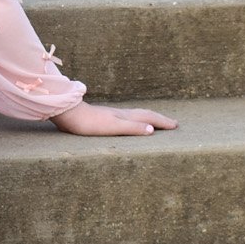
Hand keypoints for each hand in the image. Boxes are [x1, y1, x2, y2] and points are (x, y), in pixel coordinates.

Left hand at [50, 101, 176, 135]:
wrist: (68, 113)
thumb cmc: (89, 123)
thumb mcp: (112, 127)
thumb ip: (132, 128)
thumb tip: (152, 130)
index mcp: (125, 116)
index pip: (149, 118)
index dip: (163, 122)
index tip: (176, 125)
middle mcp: (121, 114)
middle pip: (145, 114)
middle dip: (160, 119)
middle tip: (173, 123)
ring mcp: (113, 114)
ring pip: (137, 115)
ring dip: (149, 118)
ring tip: (156, 121)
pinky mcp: (105, 117)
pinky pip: (128, 118)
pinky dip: (136, 120)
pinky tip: (130, 122)